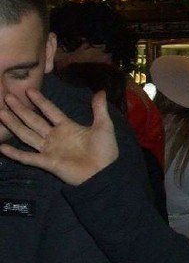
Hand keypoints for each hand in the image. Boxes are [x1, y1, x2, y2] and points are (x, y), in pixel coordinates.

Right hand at [0, 88, 117, 183]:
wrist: (105, 172)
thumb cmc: (105, 151)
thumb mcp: (104, 126)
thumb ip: (99, 110)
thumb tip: (101, 92)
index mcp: (67, 127)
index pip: (50, 110)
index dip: (40, 101)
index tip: (29, 90)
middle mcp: (55, 137)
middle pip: (34, 120)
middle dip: (21, 109)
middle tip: (7, 97)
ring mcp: (50, 149)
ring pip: (27, 134)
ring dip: (14, 124)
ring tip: (1, 113)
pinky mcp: (48, 162)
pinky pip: (29, 157)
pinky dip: (16, 154)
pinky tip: (2, 148)